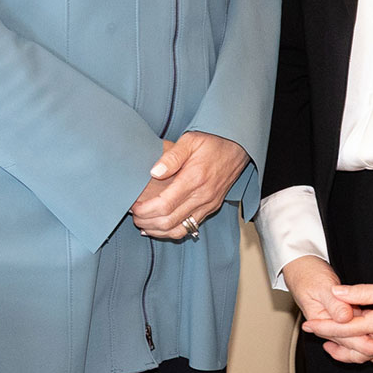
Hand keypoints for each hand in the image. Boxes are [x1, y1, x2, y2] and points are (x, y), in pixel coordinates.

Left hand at [130, 131, 248, 239]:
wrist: (238, 149)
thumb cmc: (213, 143)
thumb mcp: (191, 140)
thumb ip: (171, 156)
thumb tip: (154, 172)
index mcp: (194, 179)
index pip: (164, 205)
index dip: (145, 210)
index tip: (134, 206)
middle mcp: (202, 196)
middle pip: (168, 221)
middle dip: (146, 222)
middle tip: (134, 215)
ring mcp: (207, 205)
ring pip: (179, 229)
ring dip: (158, 231)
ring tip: (143, 224)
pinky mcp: (211, 209)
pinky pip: (190, 228)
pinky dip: (172, 232)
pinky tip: (160, 228)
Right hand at [280, 255, 372, 366]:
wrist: (300, 269)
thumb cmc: (309, 276)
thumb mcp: (320, 287)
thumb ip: (334, 303)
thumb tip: (344, 317)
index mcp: (325, 322)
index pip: (350, 339)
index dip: (369, 345)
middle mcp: (335, 326)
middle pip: (358, 346)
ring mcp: (343, 322)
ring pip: (364, 340)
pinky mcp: (350, 315)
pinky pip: (367, 329)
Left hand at [304, 273, 372, 355]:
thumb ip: (361, 293)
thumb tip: (339, 293)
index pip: (345, 329)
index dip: (325, 328)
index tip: (309, 326)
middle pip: (355, 350)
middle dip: (336, 347)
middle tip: (320, 341)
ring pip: (370, 352)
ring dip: (353, 348)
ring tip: (341, 344)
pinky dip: (372, 348)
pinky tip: (371, 342)